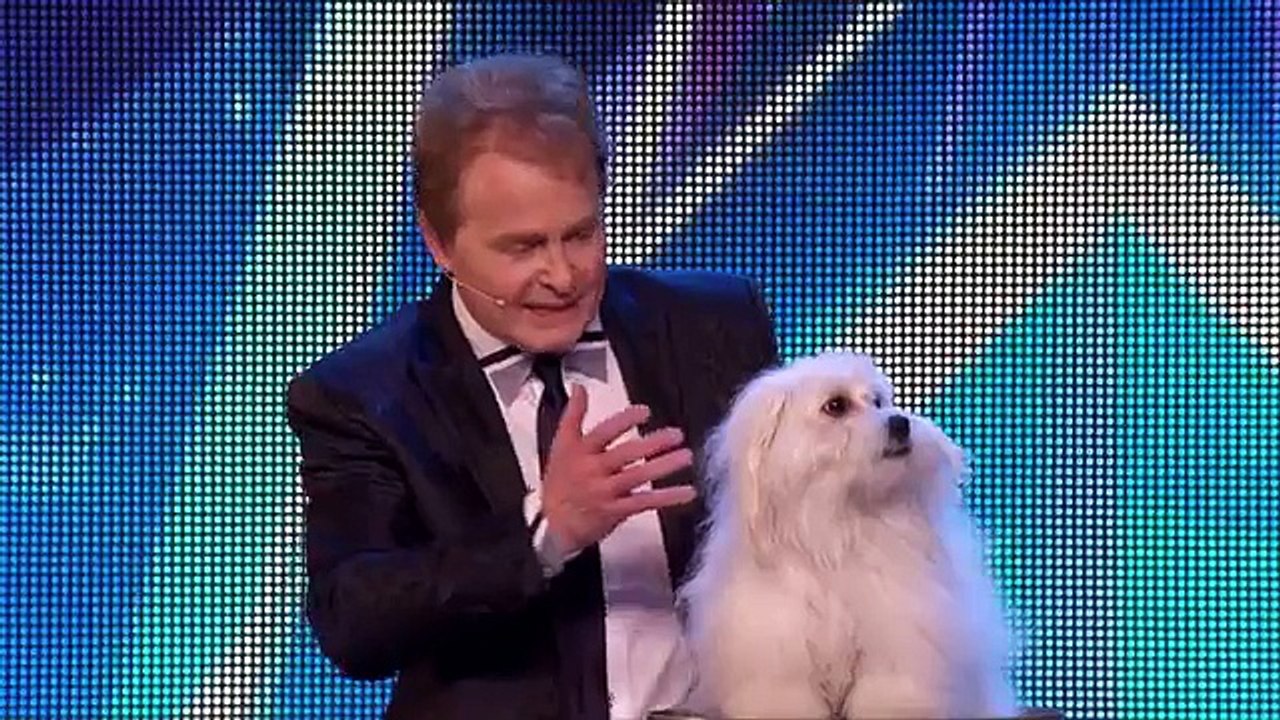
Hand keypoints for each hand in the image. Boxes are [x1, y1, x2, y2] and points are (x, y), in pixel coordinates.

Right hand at [540, 385, 695, 555]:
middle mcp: (593, 470)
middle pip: (625, 454)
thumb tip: (579, 387)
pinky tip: (686, 492)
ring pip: (638, 477)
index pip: (603, 433)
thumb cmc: (560, 482)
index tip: (644, 411)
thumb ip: (573, 414)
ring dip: (664, 466)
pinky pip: (645, 502)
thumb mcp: (561, 444)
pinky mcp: (617, 511)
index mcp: (580, 451)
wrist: (554, 524)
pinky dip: (667, 497)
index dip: (623, 421)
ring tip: (685, 456)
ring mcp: (606, 492)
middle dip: (652, 444)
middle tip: (676, 434)